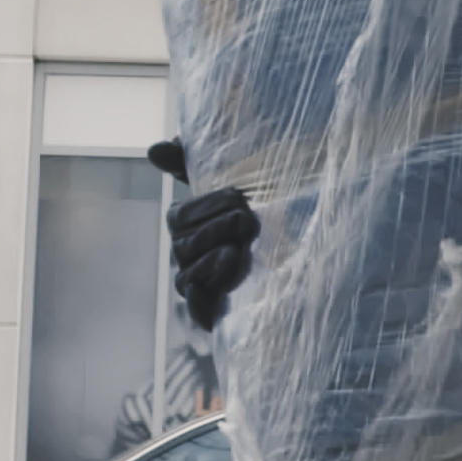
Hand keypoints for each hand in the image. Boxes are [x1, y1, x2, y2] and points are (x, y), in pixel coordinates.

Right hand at [155, 138, 258, 331]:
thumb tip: (154, 150)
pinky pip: (193, 308)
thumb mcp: (238, 176)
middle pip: (182, 245)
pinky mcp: (216, 310)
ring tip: (235, 251)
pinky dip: (195, 302)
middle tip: (244, 220)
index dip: (206, 206)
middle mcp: (191, 254)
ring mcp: (202, 282)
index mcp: (190, 225)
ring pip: (185, 275)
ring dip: (209, 260)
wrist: (306, 241)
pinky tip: (202, 289)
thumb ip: (191, 161)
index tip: (239, 196)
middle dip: (213, 229)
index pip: (180, 216)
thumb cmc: (268, 208)